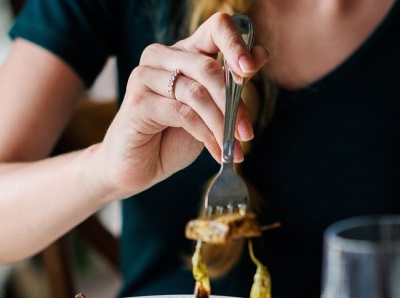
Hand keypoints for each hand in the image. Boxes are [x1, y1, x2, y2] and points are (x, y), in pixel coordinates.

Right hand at [97, 12, 269, 197]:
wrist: (139, 166)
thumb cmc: (175, 135)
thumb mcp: (211, 108)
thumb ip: (231, 83)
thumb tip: (261, 55)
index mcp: (185, 51)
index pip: (216, 28)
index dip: (236, 45)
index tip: (250, 70)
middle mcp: (162, 56)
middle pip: (208, 68)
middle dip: (233, 103)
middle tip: (247, 133)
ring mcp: (145, 76)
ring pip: (196, 93)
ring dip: (221, 124)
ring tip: (234, 148)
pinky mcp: (138, 102)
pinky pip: (182, 113)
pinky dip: (205, 135)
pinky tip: (216, 152)